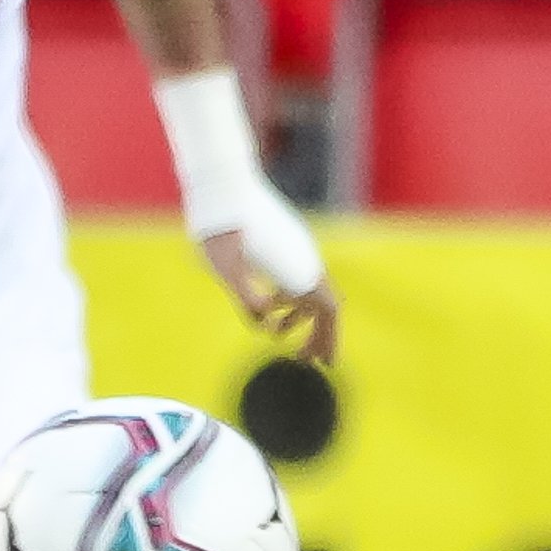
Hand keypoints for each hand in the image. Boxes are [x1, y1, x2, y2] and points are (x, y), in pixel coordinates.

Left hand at [201, 228, 341, 365]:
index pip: (329, 311)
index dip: (329, 339)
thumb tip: (263, 325)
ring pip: (312, 289)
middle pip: (325, 305)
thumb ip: (246, 298)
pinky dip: (294, 297)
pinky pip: (301, 275)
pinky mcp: (287, 240)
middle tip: (304, 360)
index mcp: (297, 270)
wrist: (223, 186)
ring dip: (302, 316)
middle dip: (318, 334)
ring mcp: (298, 249)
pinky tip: (271, 301)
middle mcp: (305, 260)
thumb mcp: (226, 269)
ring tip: (278, 331)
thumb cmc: (221, 230)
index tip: (325, 365)